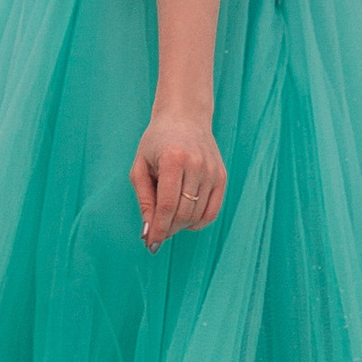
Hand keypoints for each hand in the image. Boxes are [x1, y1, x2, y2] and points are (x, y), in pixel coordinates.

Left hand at [133, 103, 225, 246]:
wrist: (184, 117)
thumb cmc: (156, 142)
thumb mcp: (140, 167)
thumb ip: (144, 200)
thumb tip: (148, 233)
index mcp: (173, 159)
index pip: (167, 206)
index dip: (158, 229)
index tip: (150, 244)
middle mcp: (197, 164)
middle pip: (183, 213)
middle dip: (167, 229)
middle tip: (155, 233)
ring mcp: (213, 170)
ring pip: (197, 215)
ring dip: (181, 225)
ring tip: (168, 219)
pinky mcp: (222, 176)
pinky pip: (212, 211)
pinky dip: (198, 222)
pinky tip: (186, 219)